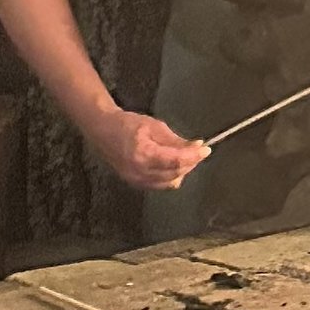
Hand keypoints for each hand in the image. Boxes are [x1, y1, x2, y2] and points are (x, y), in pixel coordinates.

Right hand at [89, 108, 206, 190]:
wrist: (103, 131)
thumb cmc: (126, 124)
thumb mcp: (154, 125)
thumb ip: (175, 139)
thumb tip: (195, 146)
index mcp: (143, 154)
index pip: (176, 160)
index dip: (194, 156)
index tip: (206, 149)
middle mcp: (139, 171)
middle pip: (175, 173)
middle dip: (190, 162)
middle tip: (198, 151)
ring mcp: (136, 180)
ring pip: (169, 182)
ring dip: (182, 170)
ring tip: (187, 156)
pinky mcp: (135, 183)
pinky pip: (160, 185)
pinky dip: (171, 176)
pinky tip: (175, 165)